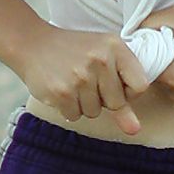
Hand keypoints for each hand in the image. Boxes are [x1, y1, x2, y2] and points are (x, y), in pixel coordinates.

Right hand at [18, 21, 149, 134]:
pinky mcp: (61, 91)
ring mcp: (80, 77)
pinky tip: (61, 88)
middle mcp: (100, 60)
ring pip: (94, 112)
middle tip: (87, 79)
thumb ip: (123, 93)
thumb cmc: (74, 52)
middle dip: (103, 99)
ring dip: (84, 103)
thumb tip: (134, 130)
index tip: (116, 85)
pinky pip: (75, 115)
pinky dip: (68, 107)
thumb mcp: (103, 59)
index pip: (140, 86)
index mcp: (115, 47)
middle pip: (116, 103)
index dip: (129, 92)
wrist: (33, 44)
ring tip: (72, 81)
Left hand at [139, 3, 173, 104]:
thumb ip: (149, 22)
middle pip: (146, 73)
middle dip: (151, 55)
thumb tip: (131, 32)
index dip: (140, 48)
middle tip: (165, 38)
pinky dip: (172, 69)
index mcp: (173, 77)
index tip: (149, 36)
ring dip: (162, 62)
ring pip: (158, 78)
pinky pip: (170, 82)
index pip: (138, 65)